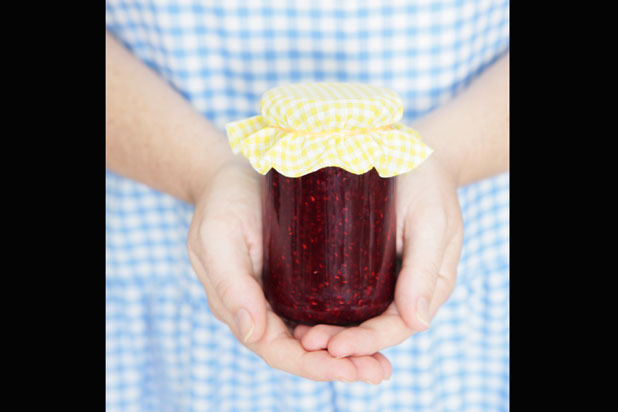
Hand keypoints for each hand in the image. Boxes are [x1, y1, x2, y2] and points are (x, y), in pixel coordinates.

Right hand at [187, 159, 393, 382]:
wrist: (238, 169)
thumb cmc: (224, 200)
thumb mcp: (218, 236)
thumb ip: (230, 283)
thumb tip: (253, 334)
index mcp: (241, 306)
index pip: (277, 349)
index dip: (312, 365)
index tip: (349, 370)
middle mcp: (266, 307)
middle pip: (303, 349)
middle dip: (340, 365)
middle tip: (379, 372)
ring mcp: (286, 293)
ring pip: (319, 333)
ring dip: (351, 352)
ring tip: (383, 363)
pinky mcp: (305, 276)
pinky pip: (328, 308)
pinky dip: (352, 323)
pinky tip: (379, 325)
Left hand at [293, 154, 463, 359]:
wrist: (407, 150)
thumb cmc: (425, 183)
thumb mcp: (430, 221)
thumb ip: (425, 268)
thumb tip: (418, 323)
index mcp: (427, 286)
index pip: (397, 327)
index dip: (368, 342)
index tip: (335, 348)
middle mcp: (402, 287)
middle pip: (372, 327)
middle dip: (341, 342)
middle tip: (306, 343)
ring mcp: (379, 276)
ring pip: (355, 316)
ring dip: (328, 330)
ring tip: (297, 336)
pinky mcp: (358, 261)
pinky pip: (342, 293)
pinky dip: (323, 308)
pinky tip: (296, 311)